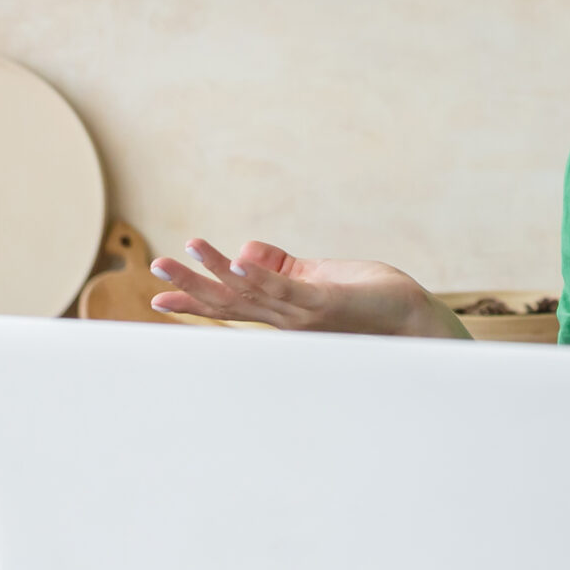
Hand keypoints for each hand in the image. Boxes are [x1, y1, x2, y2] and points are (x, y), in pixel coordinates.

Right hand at [147, 239, 467, 338]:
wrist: (414, 320)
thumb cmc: (370, 299)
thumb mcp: (319, 277)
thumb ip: (283, 267)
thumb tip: (245, 249)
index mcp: (282, 312)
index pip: (230, 305)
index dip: (194, 301)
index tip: (155, 299)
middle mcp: (286, 319)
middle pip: (229, 302)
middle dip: (191, 286)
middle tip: (155, 269)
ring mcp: (304, 314)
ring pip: (249, 294)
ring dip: (216, 272)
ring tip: (186, 251)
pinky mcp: (326, 304)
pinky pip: (286, 290)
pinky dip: (260, 277)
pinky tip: (238, 260)